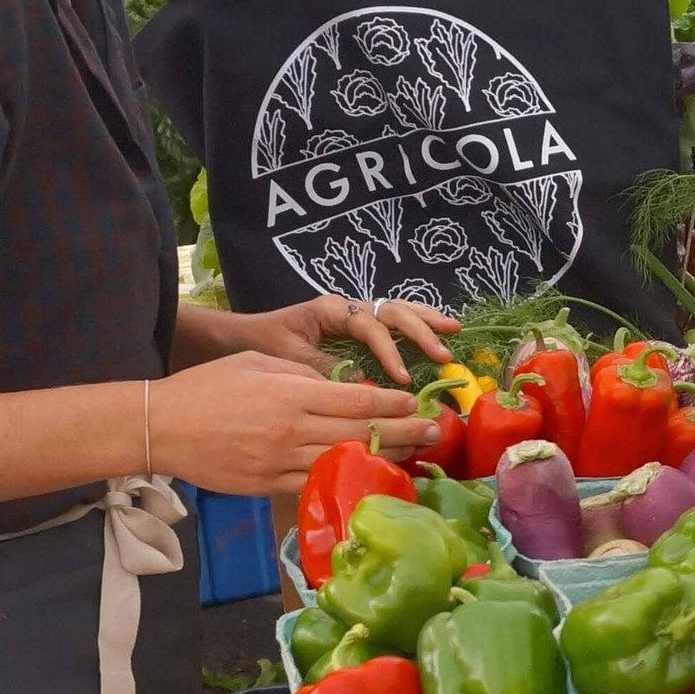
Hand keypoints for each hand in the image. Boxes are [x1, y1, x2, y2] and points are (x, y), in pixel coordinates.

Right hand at [150, 351, 435, 495]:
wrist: (162, 428)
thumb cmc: (209, 386)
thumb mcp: (259, 364)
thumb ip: (304, 375)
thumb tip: (345, 386)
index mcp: (291, 394)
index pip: (356, 400)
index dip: (393, 403)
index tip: (418, 401)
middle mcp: (292, 430)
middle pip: (360, 432)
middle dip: (403, 431)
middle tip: (435, 430)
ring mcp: (281, 463)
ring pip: (345, 460)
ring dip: (384, 457)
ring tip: (416, 453)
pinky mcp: (270, 486)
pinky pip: (318, 484)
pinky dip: (349, 479)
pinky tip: (372, 476)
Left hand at [237, 295, 458, 385]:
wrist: (240, 335)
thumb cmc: (262, 344)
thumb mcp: (289, 358)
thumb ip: (326, 370)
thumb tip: (364, 388)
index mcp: (330, 309)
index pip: (370, 326)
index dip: (390, 351)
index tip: (403, 379)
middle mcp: (347, 306)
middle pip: (393, 310)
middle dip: (421, 332)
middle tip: (443, 355)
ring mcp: (354, 312)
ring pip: (398, 309)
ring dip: (427, 320)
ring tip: (454, 332)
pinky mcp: (357, 324)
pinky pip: (392, 320)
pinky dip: (416, 325)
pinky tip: (437, 333)